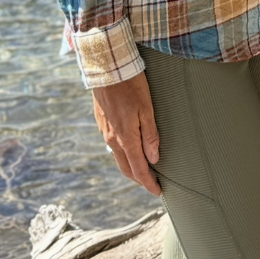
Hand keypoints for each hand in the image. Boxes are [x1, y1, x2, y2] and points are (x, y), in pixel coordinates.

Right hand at [92, 72, 161, 195]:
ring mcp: (105, 130)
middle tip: (152, 184)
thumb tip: (153, 160)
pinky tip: (130, 148)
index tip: (158, 192)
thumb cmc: (130, 84)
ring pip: (118, 157)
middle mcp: (112, 138)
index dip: (148, 183)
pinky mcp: (102, 121)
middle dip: (139, 179)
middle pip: (126, 167)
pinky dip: (123, 153)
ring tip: (144, 168)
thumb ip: (150, 135)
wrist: (106, 66)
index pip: (138, 169)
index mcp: (125, 138)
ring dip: (131, 166)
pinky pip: (113, 145)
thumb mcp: (146, 108)